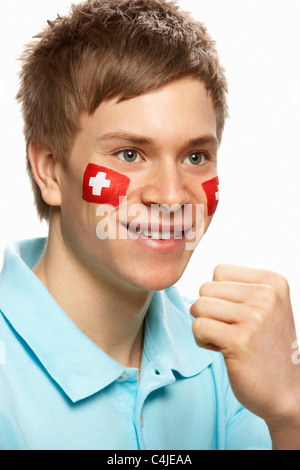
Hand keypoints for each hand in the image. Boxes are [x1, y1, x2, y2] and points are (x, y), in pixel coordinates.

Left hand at [191, 264, 299, 444]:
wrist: (287, 391)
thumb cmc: (266, 347)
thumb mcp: (264, 307)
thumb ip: (235, 290)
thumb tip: (195, 297)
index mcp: (273, 281)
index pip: (220, 271)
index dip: (219, 295)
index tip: (237, 315)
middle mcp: (267, 295)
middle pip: (206, 288)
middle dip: (210, 311)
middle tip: (230, 330)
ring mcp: (255, 317)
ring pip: (199, 306)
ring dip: (205, 326)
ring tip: (226, 340)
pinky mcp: (239, 340)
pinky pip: (198, 326)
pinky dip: (202, 341)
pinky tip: (223, 351)